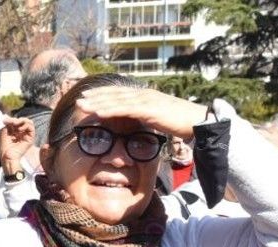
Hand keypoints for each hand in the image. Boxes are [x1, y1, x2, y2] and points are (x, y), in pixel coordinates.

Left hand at [0, 116, 35, 173]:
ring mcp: (27, 135)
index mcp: (16, 132)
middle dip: (16, 119)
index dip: (12, 119)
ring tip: (15, 124)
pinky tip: (19, 129)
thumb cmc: (5, 147)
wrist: (7, 156)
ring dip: (21, 121)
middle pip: (23, 120)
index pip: (17, 121)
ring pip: (29, 122)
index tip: (5, 120)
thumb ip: (6, 124)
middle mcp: (22, 133)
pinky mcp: (30, 138)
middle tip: (10, 122)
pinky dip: (25, 125)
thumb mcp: (4, 133)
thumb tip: (6, 116)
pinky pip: (31, 127)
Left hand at [76, 87, 207, 138]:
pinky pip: (125, 108)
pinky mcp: (149, 109)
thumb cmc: (179, 122)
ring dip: (97, 102)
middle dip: (96, 96)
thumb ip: (145, 117)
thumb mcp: (158, 118)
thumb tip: (136, 121)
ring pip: (116, 100)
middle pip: (115, 94)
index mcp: (145, 96)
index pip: (120, 93)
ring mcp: (146, 100)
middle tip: (79, 98)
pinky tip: (98, 112)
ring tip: (82, 104)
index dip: (103, 94)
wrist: (197, 121)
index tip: (88, 96)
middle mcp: (144, 95)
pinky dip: (110, 109)